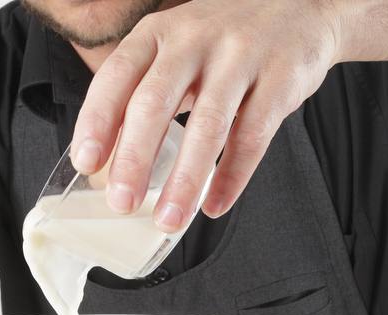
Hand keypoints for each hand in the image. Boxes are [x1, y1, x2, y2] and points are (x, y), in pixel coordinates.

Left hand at [70, 0, 341, 230]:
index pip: (116, 77)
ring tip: (169, 219)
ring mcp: (240, 56)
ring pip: (208, 124)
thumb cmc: (224, 40)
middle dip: (134, 159)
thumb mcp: (177, 49)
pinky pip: (253, 135)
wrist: (301, 5)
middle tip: (121, 204)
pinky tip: (215, 205)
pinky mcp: (281, 77)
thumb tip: (110, 161)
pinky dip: (233, 176)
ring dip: (185, 180)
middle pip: (156, 103)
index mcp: (158, 34)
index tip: (85, 162)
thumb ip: (145, 93)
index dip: (97, 120)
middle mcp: (194, 39)